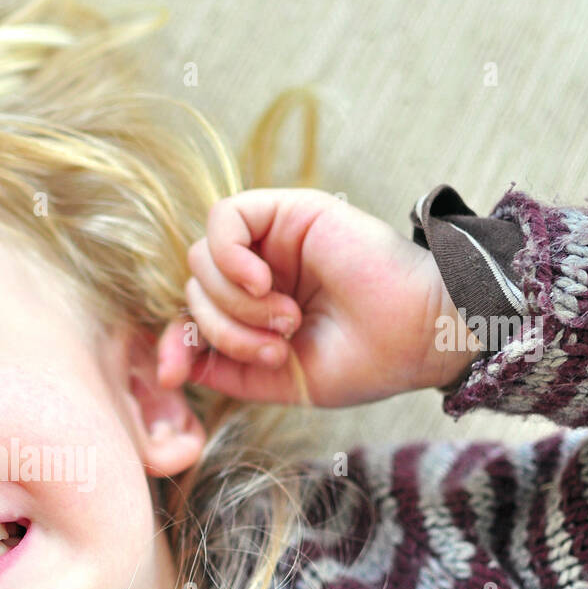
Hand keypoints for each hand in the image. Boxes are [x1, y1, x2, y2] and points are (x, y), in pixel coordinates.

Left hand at [157, 188, 475, 405]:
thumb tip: (172, 365)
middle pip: (193, 290)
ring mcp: (271, 240)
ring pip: (202, 261)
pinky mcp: (287, 210)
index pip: (189, 315)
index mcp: (254, 310)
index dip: (173, 343)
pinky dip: (229, 257)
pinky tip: (261, 283)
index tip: (170, 377)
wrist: (417, 338)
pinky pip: (224, 219)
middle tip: (276, 347)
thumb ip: (223, 368)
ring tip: (286, 321)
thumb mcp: (278, 378)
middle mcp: (258, 272)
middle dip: (221, 331)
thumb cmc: (363, 361)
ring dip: (235, 304)